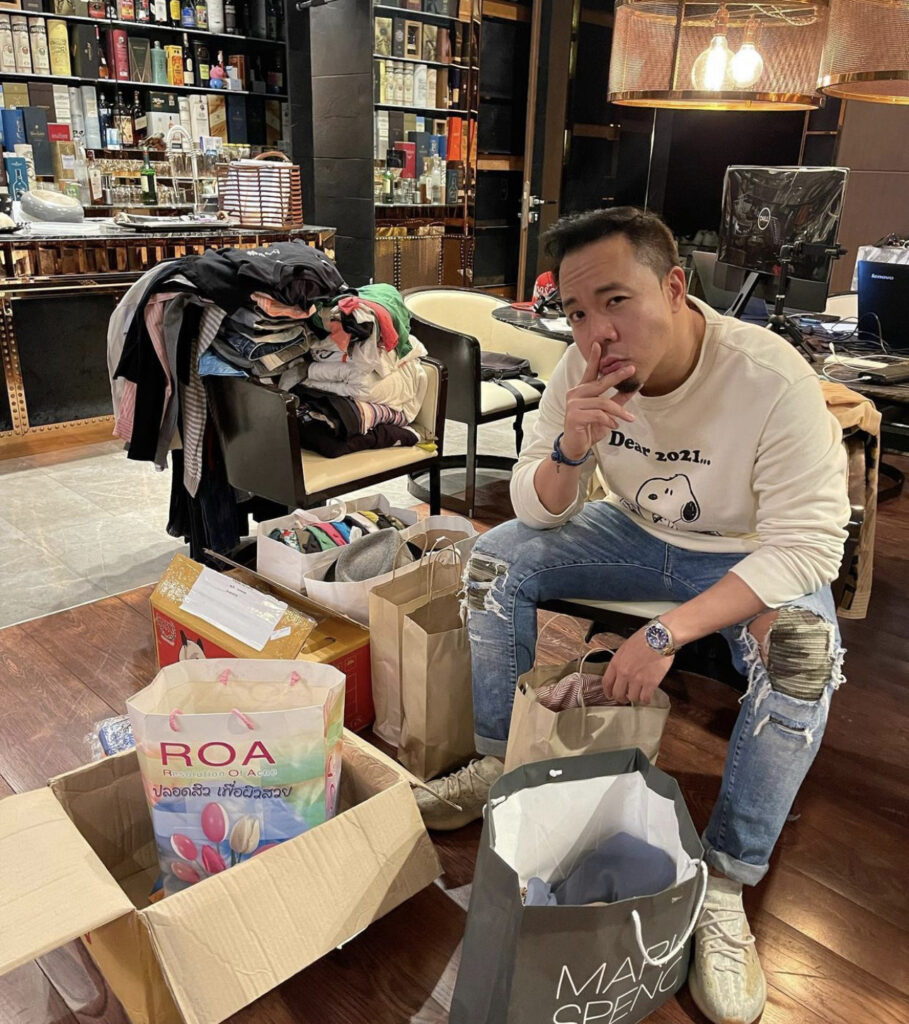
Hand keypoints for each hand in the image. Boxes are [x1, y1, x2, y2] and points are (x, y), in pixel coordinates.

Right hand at [561, 342, 637, 459]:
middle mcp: (576, 394)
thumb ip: (617, 400)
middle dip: (617, 376)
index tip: (598, 344)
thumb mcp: (606, 413)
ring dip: (619, 411)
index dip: (594, 358)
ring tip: (628, 418)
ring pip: (603, 402)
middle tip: (631, 370)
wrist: (576, 446)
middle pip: (600, 383)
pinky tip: (613, 426)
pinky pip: (598, 414)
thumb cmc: (589, 427)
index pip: (589, 371)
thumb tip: (633, 389)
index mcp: (582, 390)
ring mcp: (573, 404)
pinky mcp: (574, 415)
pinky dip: (609, 420)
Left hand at [602, 626, 672, 703]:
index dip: (607, 691)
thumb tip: (619, 672)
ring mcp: (637, 679)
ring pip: (632, 698)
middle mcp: (624, 673)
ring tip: (638, 694)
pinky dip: (646, 699)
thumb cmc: (644, 639)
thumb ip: (620, 661)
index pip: (606, 682)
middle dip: (621, 698)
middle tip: (625, 698)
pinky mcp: (651, 683)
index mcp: (616, 663)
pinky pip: (645, 698)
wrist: (660, 638)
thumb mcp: (625, 648)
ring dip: (635, 698)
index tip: (610, 695)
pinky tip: (647, 696)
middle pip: (617, 694)